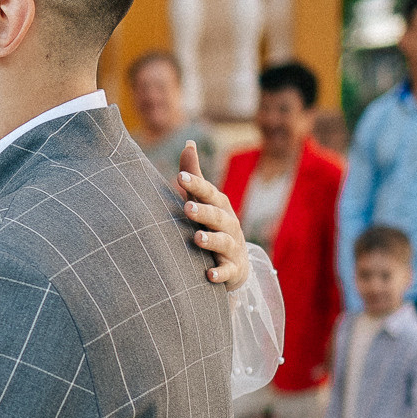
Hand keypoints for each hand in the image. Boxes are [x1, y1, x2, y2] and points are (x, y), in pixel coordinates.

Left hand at [175, 143, 247, 290]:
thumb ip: (195, 176)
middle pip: (217, 216)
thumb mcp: (205, 201)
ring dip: (211, 240)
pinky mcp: (233, 270)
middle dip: (203, 211)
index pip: (209, 193)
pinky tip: (208, 275)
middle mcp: (229, 225)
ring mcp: (232, 248)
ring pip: (223, 242)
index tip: (180, 176)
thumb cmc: (213, 226)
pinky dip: (220, 273)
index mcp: (220, 207)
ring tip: (197, 238)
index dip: (196, 184)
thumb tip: (189, 142)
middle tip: (186, 207)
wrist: (236, 264)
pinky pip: (227, 272)